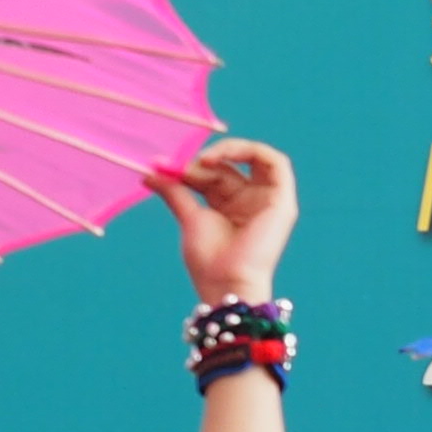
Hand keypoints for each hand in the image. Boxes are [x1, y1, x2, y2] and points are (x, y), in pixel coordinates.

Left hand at [152, 137, 296, 304]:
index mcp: (232, 207)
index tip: (167, 170)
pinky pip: (276, 162)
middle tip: (181, 170)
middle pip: (231, 165)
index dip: (192, 167)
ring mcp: (270, 201)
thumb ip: (175, 192)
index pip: (215, 173)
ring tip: (204, 159)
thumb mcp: (189, 217)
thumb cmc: (209, 260)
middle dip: (204, 162)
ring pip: (257, 156)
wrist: (226, 282)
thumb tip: (148, 174)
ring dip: (230, 149)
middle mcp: (253, 202)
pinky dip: (251, 150)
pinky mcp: (283, 202)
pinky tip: (222, 156)